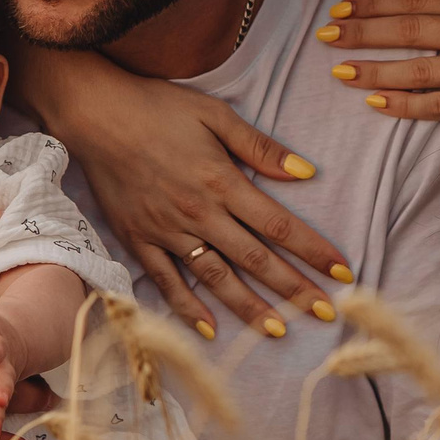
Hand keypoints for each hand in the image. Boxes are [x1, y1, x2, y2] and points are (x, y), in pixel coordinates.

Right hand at [23, 51, 350, 341]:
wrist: (95, 113)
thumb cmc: (159, 107)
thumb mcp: (216, 115)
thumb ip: (260, 147)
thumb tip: (306, 172)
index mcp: (222, 182)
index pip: (279, 225)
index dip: (313, 250)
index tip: (343, 272)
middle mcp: (198, 213)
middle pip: (255, 259)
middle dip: (294, 289)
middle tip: (326, 314)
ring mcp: (167, 230)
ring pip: (216, 278)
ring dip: (249, 307)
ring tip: (279, 332)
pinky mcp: (139, 239)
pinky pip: (167, 280)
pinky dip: (187, 307)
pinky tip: (210, 328)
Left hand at [316, 0, 439, 133]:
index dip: (376, 3)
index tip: (342, 8)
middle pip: (410, 30)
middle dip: (361, 33)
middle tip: (324, 37)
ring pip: (417, 70)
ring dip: (373, 72)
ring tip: (338, 72)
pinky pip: (438, 106)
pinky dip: (404, 106)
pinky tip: (376, 104)